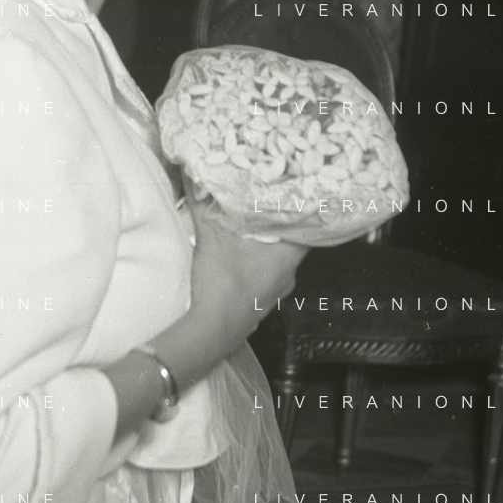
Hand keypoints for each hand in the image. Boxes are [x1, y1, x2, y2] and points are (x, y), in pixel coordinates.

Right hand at [182, 173, 308, 348]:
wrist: (210, 331)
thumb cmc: (220, 283)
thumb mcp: (208, 233)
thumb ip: (201, 200)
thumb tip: (192, 171)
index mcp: (287, 255)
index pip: (309, 226)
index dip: (303, 208)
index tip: (295, 194)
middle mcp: (288, 275)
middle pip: (292, 242)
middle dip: (277, 224)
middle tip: (265, 205)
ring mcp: (276, 293)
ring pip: (277, 261)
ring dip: (265, 247)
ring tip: (249, 228)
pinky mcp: (261, 304)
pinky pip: (265, 277)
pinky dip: (255, 266)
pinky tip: (238, 258)